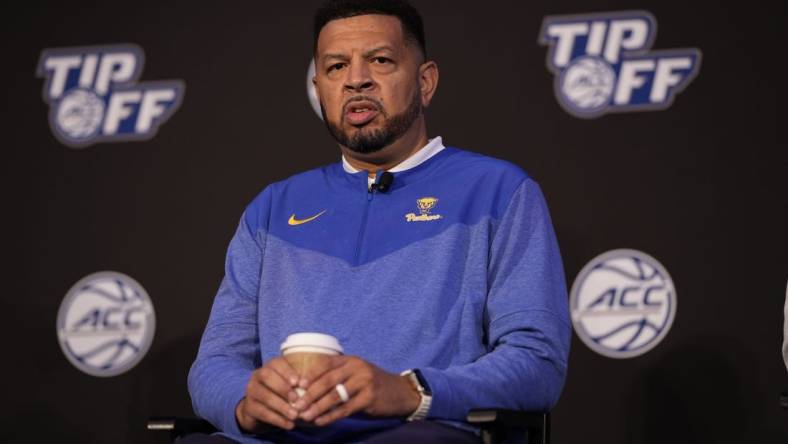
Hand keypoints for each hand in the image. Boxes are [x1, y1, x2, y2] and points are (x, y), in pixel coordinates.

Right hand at [235, 357, 302, 432]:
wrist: (259, 410)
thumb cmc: (280, 393)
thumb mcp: (288, 385)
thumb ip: (297, 383)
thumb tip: (309, 387)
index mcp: (269, 366)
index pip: (276, 363)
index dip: (288, 372)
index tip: (299, 383)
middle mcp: (257, 376)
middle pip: (267, 376)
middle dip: (283, 388)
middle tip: (297, 399)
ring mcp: (251, 391)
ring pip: (265, 396)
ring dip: (282, 407)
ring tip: (295, 415)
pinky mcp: (249, 407)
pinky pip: (263, 413)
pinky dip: (278, 419)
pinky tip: (290, 425)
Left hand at [294, 356, 420, 425]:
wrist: (400, 392)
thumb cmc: (373, 384)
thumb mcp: (356, 374)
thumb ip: (337, 378)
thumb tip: (309, 390)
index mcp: (350, 360)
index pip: (325, 363)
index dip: (309, 374)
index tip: (296, 387)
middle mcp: (357, 367)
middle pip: (328, 380)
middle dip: (310, 394)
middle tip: (296, 405)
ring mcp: (364, 382)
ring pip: (335, 395)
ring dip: (317, 407)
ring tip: (305, 416)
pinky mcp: (370, 397)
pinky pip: (345, 408)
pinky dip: (331, 416)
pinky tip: (320, 421)